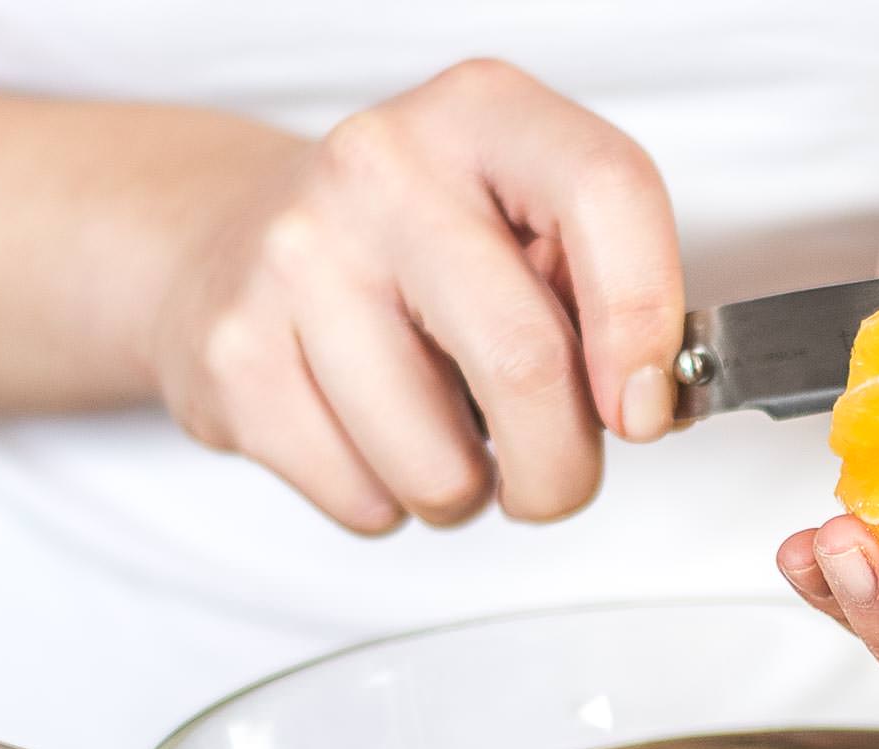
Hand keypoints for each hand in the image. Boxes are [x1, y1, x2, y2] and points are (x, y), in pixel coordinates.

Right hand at [153, 59, 682, 532]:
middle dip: (562, 468)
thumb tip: (646, 403)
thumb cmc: (417, 250)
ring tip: (441, 437)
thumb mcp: (523, 224)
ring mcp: (297, 260)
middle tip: (554, 476)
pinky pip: (363, 500)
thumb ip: (601, 293)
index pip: (608, 193)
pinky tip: (368, 436)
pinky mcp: (236, 357)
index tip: (642, 408)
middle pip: (525, 363)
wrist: (232, 239)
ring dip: (466, 494)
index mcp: (484, 116)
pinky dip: (387, 502)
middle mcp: (384, 170)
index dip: (645, 323)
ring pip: (438, 467)